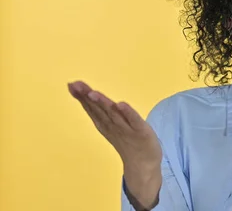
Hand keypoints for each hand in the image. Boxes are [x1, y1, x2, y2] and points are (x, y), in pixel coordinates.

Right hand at [68, 81, 161, 207]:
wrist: (143, 165)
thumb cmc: (128, 142)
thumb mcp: (112, 125)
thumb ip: (102, 110)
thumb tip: (89, 95)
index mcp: (105, 124)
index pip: (92, 108)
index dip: (82, 96)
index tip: (71, 84)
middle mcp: (113, 126)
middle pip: (99, 109)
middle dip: (87, 97)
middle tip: (75, 85)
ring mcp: (127, 129)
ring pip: (113, 114)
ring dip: (103, 103)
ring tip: (93, 93)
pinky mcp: (141, 131)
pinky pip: (134, 121)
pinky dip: (127, 113)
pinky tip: (120, 104)